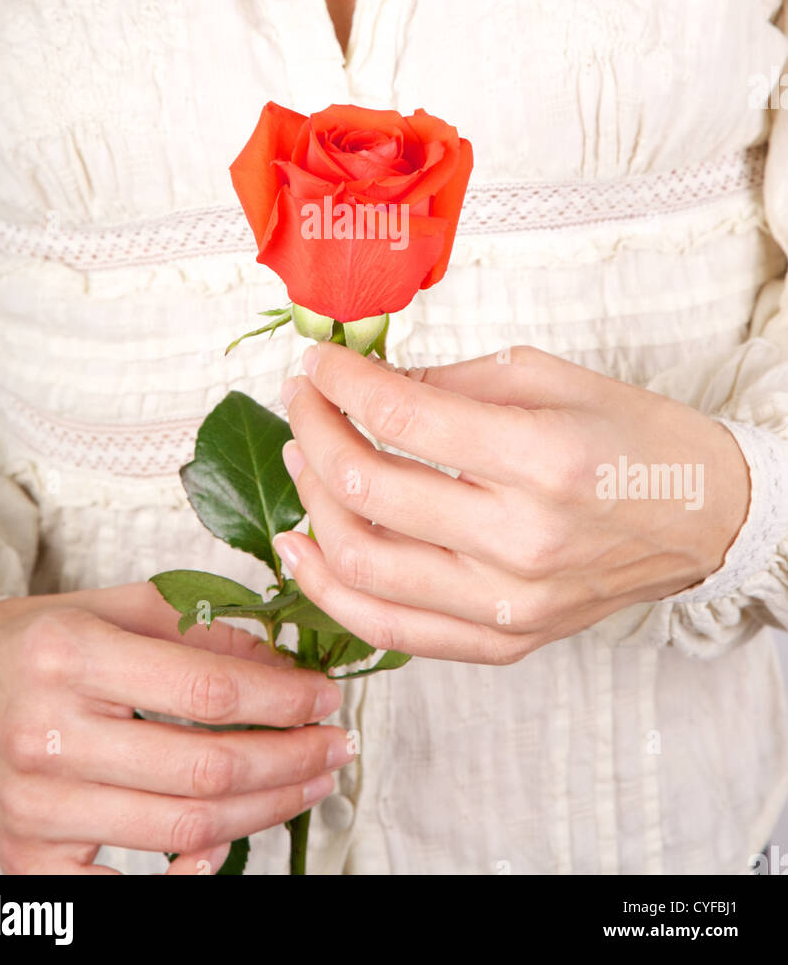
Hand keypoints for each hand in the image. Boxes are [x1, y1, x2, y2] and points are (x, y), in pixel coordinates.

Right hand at [0, 582, 349, 873]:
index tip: (325, 695)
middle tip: (334, 744)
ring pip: (181, 827)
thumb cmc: (30, 643)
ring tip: (308, 782)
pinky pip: (122, 893)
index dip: (283, 698)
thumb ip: (199, 626)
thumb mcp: (113, 606)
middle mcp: (51, 735)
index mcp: (72, 657)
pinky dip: (184, 878)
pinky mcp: (28, 859)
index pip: (207, 689)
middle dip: (291, 759)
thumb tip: (282, 660)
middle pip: (204, 766)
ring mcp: (39, 808)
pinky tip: (224, 848)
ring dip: (265, 809)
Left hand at [272, 343, 751, 663]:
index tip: (315, 363)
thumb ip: (447, 382)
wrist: (704, 516)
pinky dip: (332, 590)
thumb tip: (364, 382)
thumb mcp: (546, 378)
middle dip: (314, 431)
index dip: (339, 383)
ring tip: (301, 461)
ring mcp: (511, 604)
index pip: (400, 417)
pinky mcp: (504, 641)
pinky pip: (392, 630)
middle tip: (303, 400)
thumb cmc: (632, 439)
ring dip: (311, 506)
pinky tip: (305, 548)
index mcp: (541, 459)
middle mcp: (522, 541)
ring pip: (363, 568)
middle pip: (368, 490)